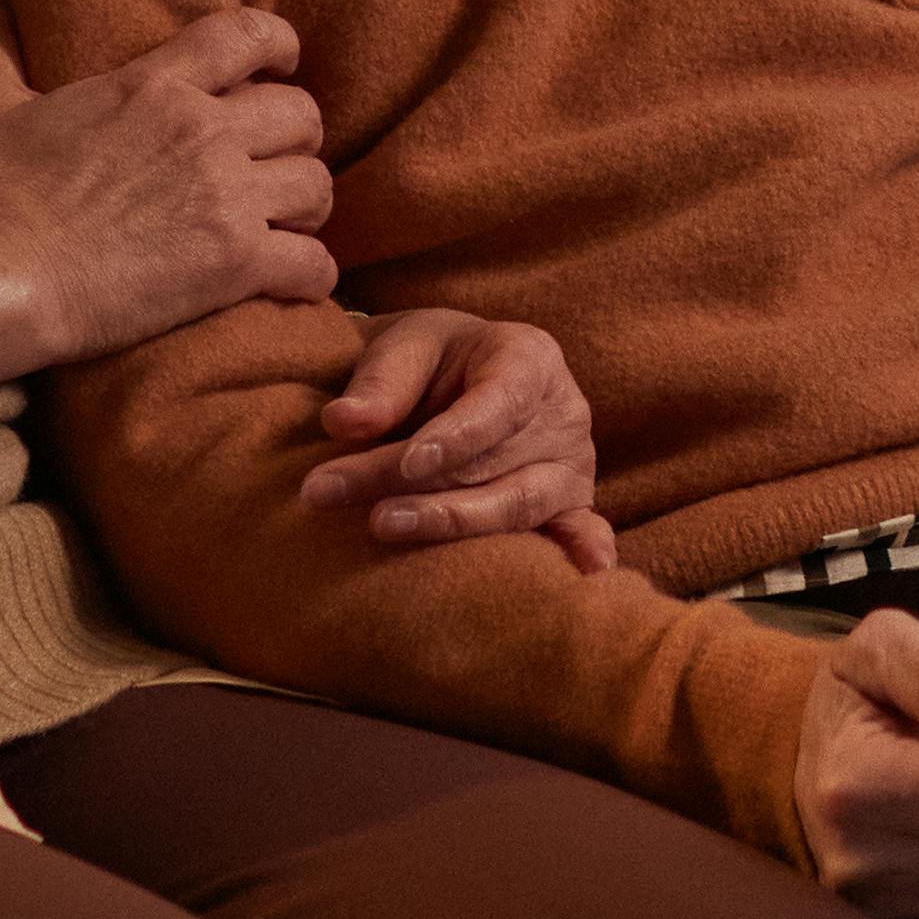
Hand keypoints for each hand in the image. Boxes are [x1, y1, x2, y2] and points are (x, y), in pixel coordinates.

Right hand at [0, 6, 333, 358]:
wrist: (2, 281)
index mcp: (156, 86)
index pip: (249, 35)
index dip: (280, 43)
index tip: (285, 61)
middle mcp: (204, 131)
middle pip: (302, 113)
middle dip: (298, 136)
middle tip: (278, 159)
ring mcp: (227, 197)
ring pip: (316, 184)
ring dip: (307, 203)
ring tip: (290, 220)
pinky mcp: (236, 263)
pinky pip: (312, 262)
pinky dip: (312, 274)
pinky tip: (295, 280)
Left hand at [303, 309, 617, 568]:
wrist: (456, 379)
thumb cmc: (432, 360)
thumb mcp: (405, 346)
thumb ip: (380, 382)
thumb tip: (343, 423)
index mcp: (530, 358)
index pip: (498, 401)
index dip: (456, 435)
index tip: (407, 462)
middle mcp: (562, 413)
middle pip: (491, 461)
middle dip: (410, 482)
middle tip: (330, 491)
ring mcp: (569, 466)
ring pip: (516, 504)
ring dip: (450, 522)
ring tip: (382, 526)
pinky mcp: (567, 508)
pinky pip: (575, 530)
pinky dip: (580, 550)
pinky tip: (587, 572)